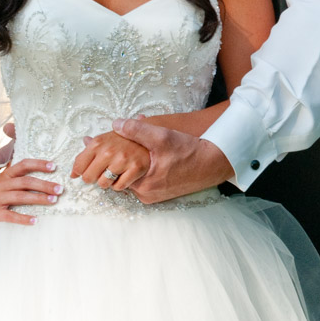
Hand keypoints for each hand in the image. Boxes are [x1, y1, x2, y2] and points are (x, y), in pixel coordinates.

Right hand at [0, 158, 59, 226]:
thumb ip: (13, 175)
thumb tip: (34, 170)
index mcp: (5, 175)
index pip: (23, 165)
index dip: (39, 164)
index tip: (54, 167)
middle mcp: (2, 184)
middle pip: (26, 181)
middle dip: (45, 185)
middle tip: (60, 189)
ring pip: (21, 196)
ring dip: (38, 199)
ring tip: (53, 201)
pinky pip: (10, 215)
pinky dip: (23, 218)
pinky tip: (35, 221)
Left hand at [70, 132, 150, 191]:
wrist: (148, 135)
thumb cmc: (123, 139)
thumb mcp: (104, 140)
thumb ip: (87, 153)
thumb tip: (72, 171)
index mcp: (97, 143)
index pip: (78, 166)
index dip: (80, 172)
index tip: (84, 172)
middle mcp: (108, 152)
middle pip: (88, 178)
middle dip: (93, 178)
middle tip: (101, 173)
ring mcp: (122, 160)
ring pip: (103, 184)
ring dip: (107, 182)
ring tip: (114, 173)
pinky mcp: (136, 168)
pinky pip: (119, 187)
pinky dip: (119, 185)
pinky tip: (123, 176)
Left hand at [111, 116, 234, 203]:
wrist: (214, 163)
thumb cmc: (189, 150)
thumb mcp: (162, 136)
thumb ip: (137, 130)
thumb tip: (116, 124)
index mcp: (143, 184)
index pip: (114, 175)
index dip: (109, 161)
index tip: (105, 150)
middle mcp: (147, 195)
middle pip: (122, 180)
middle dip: (119, 165)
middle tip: (118, 149)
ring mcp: (155, 196)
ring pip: (133, 181)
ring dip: (131, 168)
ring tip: (134, 152)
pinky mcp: (163, 195)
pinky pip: (145, 183)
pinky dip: (143, 172)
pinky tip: (149, 159)